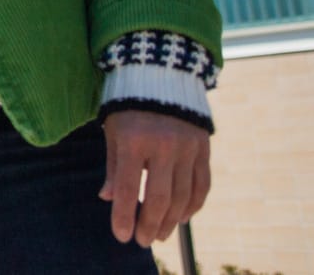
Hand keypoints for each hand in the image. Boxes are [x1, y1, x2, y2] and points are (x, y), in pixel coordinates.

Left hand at [101, 109, 210, 245]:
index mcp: (133, 140)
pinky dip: (193, 205)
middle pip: (161, 198)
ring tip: (160, 233)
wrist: (161, 73)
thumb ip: (114, 167)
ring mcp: (187, 147)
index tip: (122, 237)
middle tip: (143, 240)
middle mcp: (163, 145)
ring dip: (172, 221)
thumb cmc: (128, 106)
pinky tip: (182, 217)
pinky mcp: (204, 148)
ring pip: (183, 196)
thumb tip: (109, 199)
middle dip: (150, 224)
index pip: (129, 188)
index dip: (125, 216)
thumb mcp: (113, 131)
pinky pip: (201, 185)